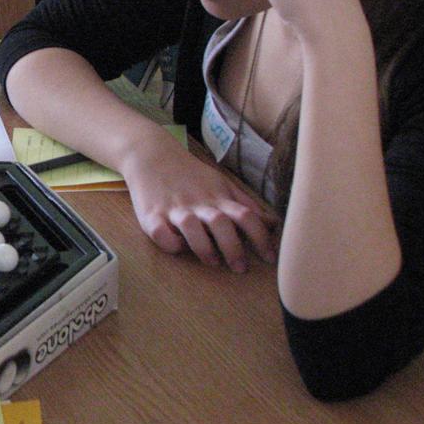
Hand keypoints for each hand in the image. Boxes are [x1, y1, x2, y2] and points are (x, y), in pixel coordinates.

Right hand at [121, 146, 278, 272]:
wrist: (151, 155)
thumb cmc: (190, 174)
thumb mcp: (221, 184)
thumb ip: (244, 204)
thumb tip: (272, 223)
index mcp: (217, 197)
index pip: (246, 216)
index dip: (261, 237)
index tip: (269, 258)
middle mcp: (197, 203)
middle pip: (221, 223)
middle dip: (233, 248)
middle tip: (240, 268)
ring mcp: (173, 209)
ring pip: (191, 227)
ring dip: (203, 247)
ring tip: (212, 262)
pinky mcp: (151, 215)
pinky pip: (160, 232)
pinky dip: (170, 243)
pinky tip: (177, 246)